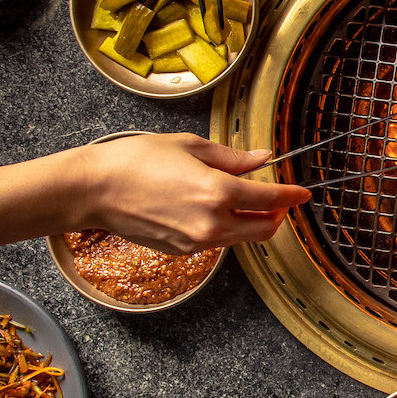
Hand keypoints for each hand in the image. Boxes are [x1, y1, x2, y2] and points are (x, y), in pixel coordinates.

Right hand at [75, 132, 310, 253]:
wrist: (94, 190)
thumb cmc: (135, 161)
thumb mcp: (190, 147)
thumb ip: (232, 158)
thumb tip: (261, 159)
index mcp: (218, 193)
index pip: (271, 199)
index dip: (292, 195)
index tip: (303, 192)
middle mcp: (212, 223)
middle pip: (264, 228)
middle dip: (278, 214)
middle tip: (279, 199)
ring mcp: (197, 241)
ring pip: (242, 237)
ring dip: (252, 221)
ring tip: (245, 199)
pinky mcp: (183, 250)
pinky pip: (218, 241)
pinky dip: (227, 227)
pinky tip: (215, 209)